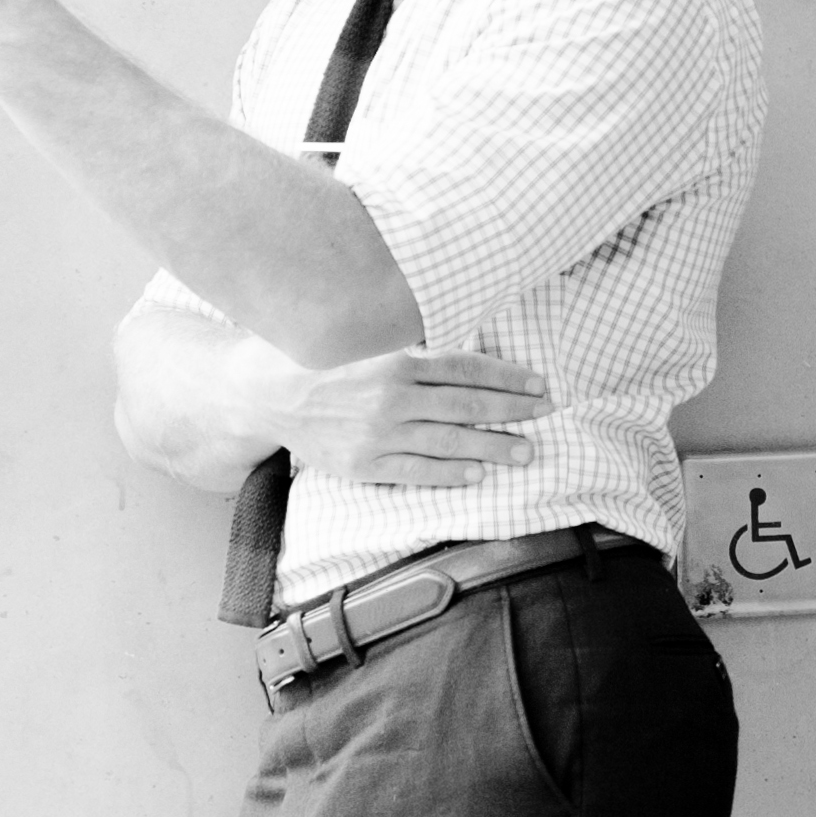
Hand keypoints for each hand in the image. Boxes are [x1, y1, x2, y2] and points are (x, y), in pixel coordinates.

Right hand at [247, 338, 554, 488]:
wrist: (268, 394)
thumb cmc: (324, 362)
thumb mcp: (368, 342)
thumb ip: (413, 350)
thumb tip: (465, 354)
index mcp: (397, 361)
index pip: (467, 369)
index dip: (508, 377)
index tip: (539, 385)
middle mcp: (393, 397)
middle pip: (468, 406)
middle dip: (514, 411)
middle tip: (547, 415)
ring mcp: (380, 434)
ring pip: (450, 442)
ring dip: (494, 448)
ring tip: (526, 452)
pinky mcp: (365, 464)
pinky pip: (417, 471)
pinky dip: (451, 473)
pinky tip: (478, 474)